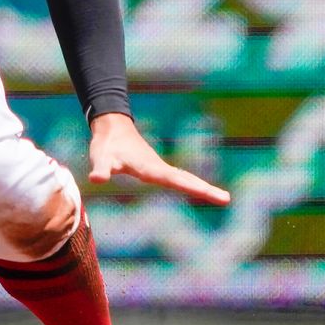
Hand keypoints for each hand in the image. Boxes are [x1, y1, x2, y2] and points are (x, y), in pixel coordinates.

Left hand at [87, 113, 229, 205]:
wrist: (111, 125)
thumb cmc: (106, 144)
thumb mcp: (101, 158)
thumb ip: (101, 169)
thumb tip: (97, 178)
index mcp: (151, 169)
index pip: (177, 181)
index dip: (197, 189)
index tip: (217, 196)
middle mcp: (158, 168)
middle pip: (186, 180)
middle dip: (206, 190)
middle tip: (227, 199)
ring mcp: (158, 167)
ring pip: (184, 177)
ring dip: (201, 187)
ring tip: (221, 197)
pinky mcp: (155, 167)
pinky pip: (177, 177)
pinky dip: (190, 183)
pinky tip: (195, 188)